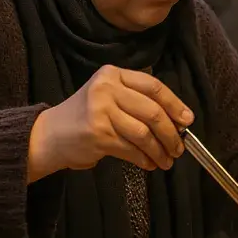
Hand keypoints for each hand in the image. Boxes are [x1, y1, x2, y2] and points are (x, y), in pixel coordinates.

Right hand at [28, 65, 194, 182]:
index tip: (187, 120)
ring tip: (167, 160)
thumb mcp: (110, 97)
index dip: (175, 105)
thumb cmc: (87, 117)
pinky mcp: (97, 134)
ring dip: (160, 150)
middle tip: (179, 147)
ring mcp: (100, 111)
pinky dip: (145, 159)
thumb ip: (138, 102)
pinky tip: (150, 163)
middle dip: (171, 133)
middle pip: (152, 111)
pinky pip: (132, 149)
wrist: (50, 136)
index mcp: (113, 74)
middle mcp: (107, 89)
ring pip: (144, 133)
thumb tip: (178, 121)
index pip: (153, 86)